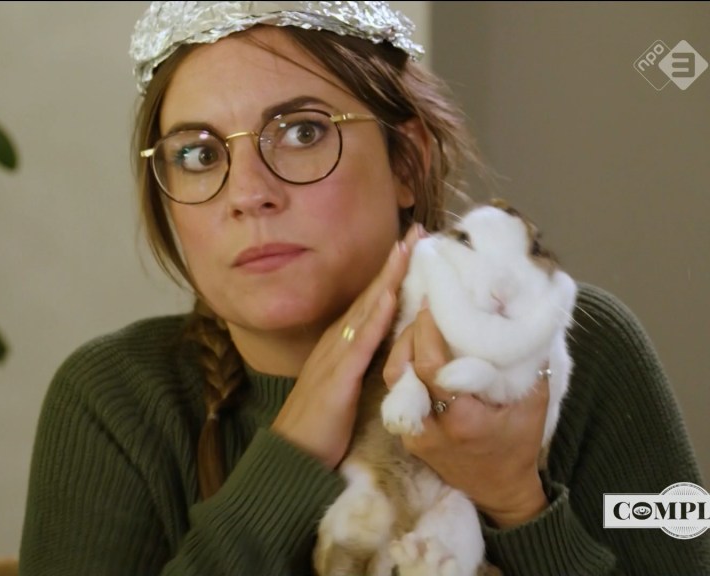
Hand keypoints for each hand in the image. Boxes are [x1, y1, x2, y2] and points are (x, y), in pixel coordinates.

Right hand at [271, 225, 423, 469]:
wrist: (292, 453)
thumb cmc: (321, 424)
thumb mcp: (347, 385)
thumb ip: (364, 363)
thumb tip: (391, 345)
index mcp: (342, 343)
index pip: (372, 300)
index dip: (393, 272)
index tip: (414, 245)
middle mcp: (338, 340)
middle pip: (371, 294)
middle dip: (395, 263)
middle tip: (418, 231)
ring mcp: (336, 356)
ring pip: (367, 309)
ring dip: (388, 278)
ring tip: (408, 249)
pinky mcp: (338, 377)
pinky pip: (360, 342)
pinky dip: (375, 316)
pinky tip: (388, 296)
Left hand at [383, 306, 549, 528]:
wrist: (500, 490)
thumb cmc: (519, 445)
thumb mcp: (534, 404)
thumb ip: (529, 363)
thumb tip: (520, 316)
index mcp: (462, 420)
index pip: (430, 368)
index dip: (426, 332)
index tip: (432, 303)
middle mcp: (430, 429)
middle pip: (402, 370)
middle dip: (410, 333)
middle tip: (423, 305)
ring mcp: (414, 435)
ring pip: (392, 380)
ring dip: (402, 348)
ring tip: (418, 322)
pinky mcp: (407, 436)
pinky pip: (396, 394)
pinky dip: (404, 367)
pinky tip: (415, 347)